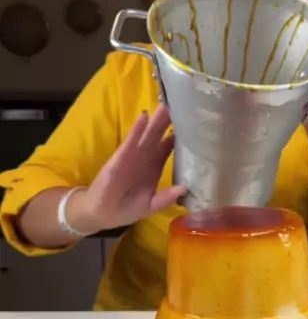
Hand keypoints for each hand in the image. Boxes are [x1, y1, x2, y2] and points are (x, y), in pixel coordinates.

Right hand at [68, 105, 184, 232]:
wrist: (101, 214)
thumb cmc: (126, 208)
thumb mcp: (150, 206)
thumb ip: (165, 198)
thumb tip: (184, 189)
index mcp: (155, 165)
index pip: (170, 146)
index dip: (182, 134)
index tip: (195, 122)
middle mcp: (146, 157)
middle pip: (160, 135)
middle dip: (170, 120)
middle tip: (183, 103)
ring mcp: (133, 155)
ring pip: (147, 134)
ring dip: (156, 120)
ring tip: (166, 104)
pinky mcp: (119, 158)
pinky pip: (130, 142)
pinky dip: (136, 130)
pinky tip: (144, 117)